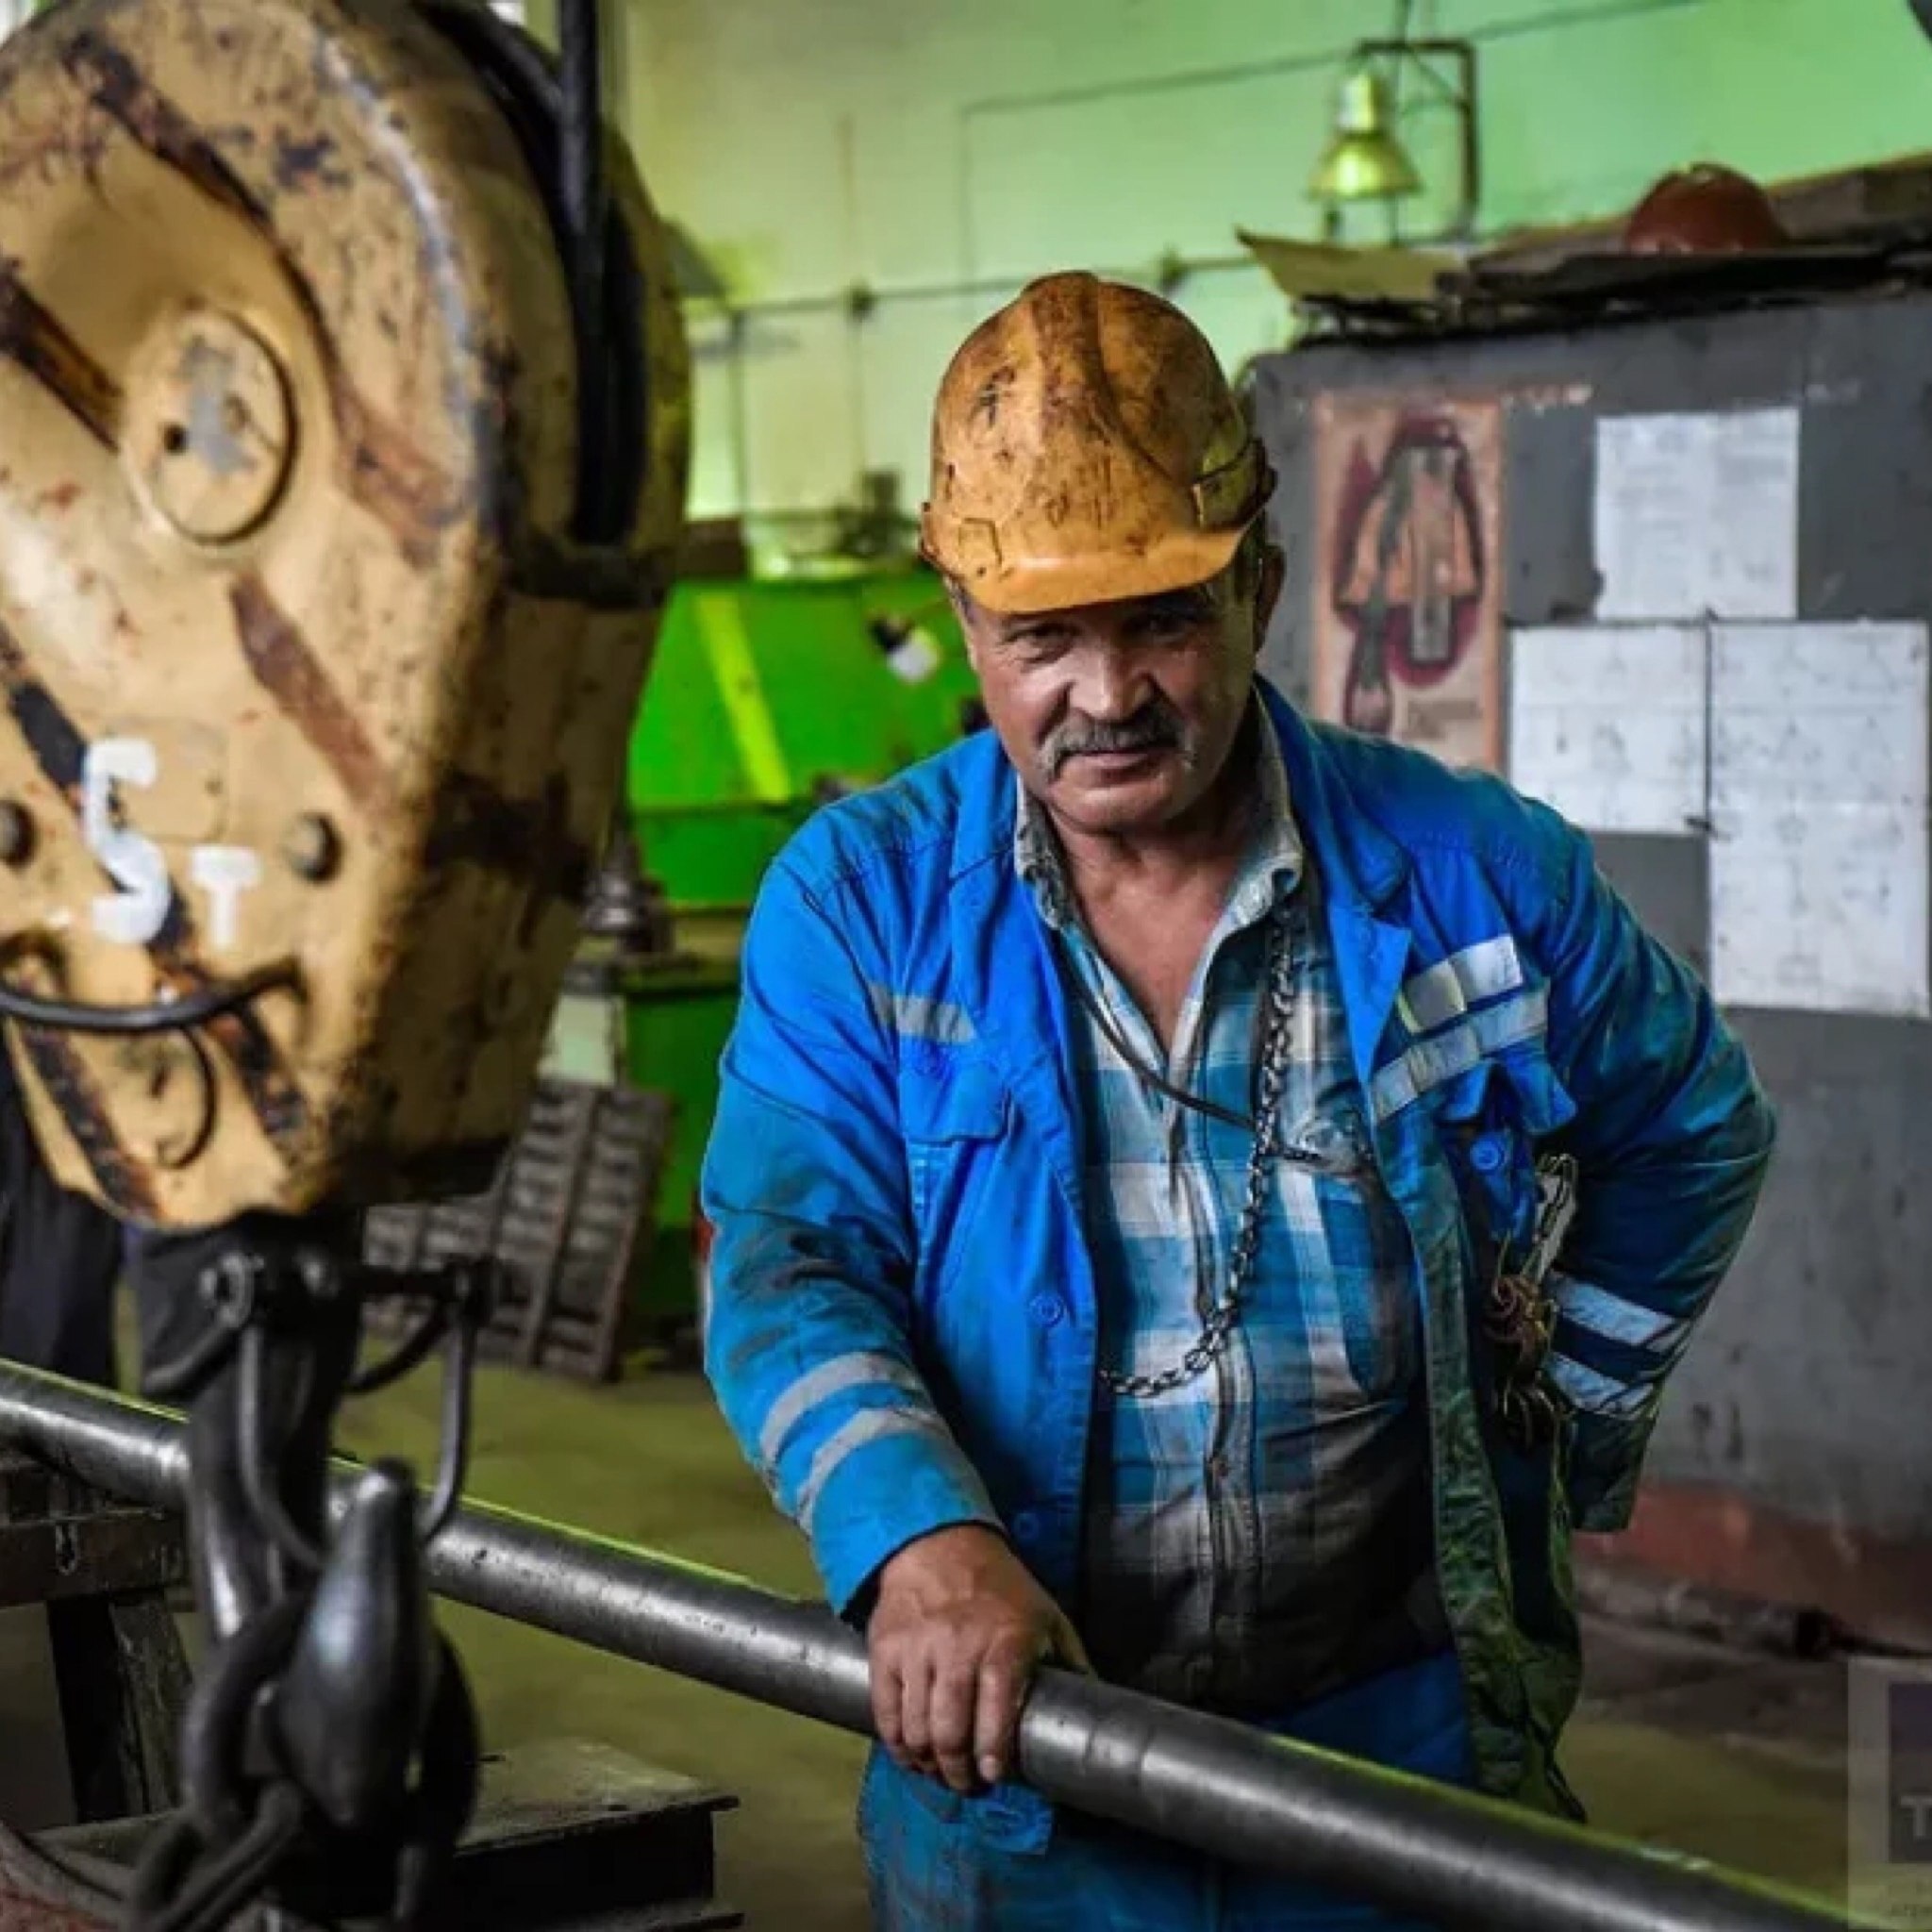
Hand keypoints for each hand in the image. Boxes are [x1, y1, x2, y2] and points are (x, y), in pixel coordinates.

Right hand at [868, 1523, 1091, 1793]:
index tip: (995, 1775)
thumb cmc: (998, 1586)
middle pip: (950, 1728)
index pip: (997, 1707)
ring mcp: (918, 1648)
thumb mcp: (1046, 1615)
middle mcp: (958, 1646)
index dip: (993, 1751)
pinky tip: (909, 1752)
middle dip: (958, 1771)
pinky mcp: (887, 1649)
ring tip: (939, 1771)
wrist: (938, 1543)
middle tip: (967, 1784)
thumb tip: (1097, 1709)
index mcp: (1005, 1640)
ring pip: (916, 1726)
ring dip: (927, 1762)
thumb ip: (1070, 1662)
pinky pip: (886, 1709)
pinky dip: (895, 1742)